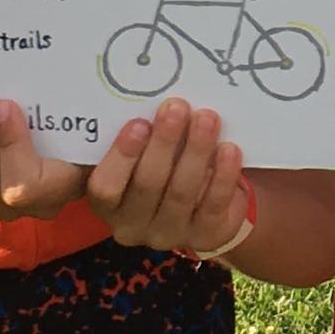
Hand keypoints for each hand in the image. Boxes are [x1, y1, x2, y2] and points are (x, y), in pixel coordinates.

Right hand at [84, 99, 249, 253]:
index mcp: (108, 204)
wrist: (204, 199)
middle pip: (146, 185)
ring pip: (181, 193)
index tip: (139, 122)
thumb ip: (140, 135)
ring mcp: (169, 235)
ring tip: (207, 118)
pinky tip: (229, 149)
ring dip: (196, 152)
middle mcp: (132, 226)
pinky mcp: (205, 237)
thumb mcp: (142, 152)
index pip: (105, 187)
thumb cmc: (163, 163)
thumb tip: (152, 97)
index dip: (122, 156)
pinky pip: (214, 205)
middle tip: (177, 107)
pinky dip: (223, 175)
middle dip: (164, 143)